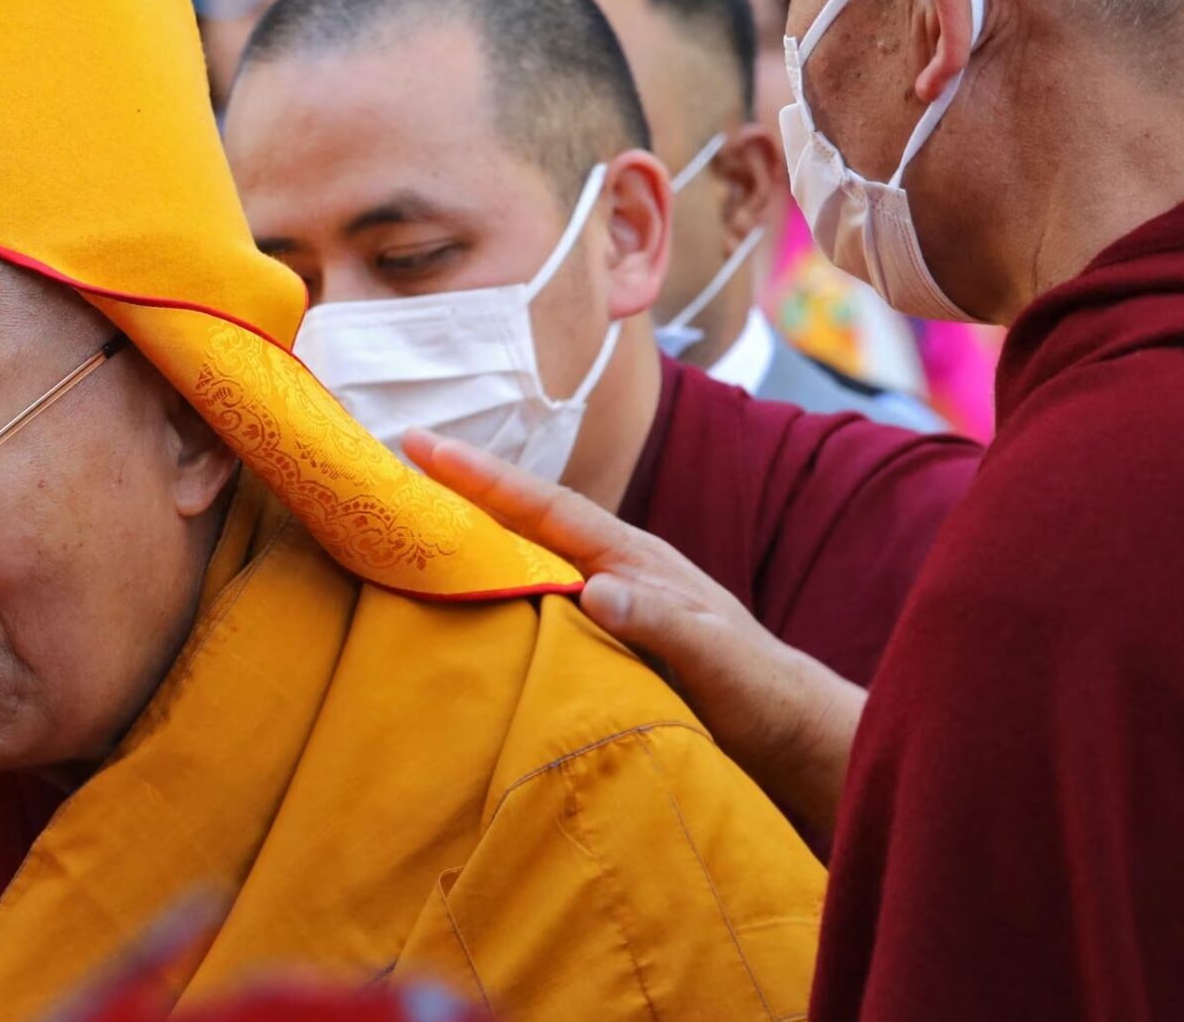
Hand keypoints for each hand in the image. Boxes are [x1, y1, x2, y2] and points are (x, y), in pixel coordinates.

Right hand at [404, 430, 864, 840]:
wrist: (794, 739)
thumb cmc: (762, 697)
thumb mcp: (719, 661)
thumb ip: (665, 623)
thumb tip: (597, 587)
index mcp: (634, 558)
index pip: (546, 507)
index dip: (482, 476)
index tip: (421, 444)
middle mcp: (611, 569)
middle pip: (522, 518)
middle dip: (459, 489)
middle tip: (389, 464)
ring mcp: (604, 602)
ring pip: (522, 557)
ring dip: (467, 535)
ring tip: (402, 522)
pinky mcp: (599, 638)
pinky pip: (527, 600)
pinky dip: (486, 587)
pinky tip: (453, 598)